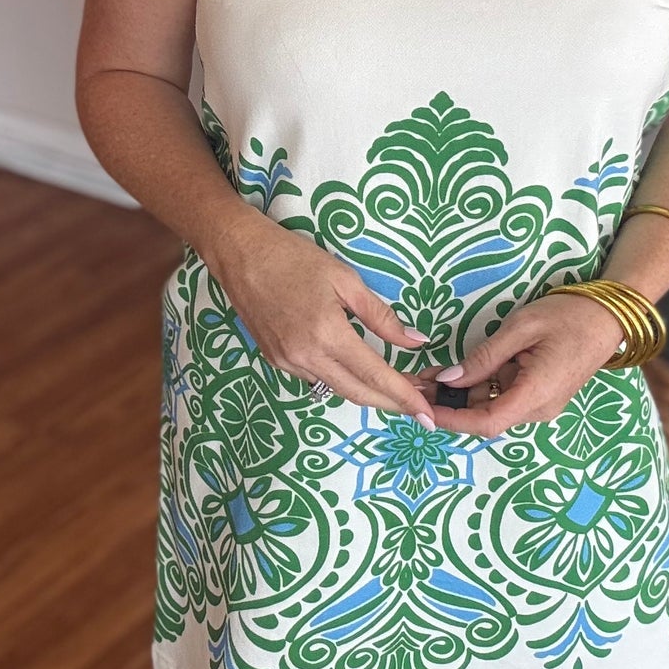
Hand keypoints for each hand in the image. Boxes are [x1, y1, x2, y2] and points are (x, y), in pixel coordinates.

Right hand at [216, 215, 433, 421]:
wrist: (240, 254)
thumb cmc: (295, 258)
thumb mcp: (346, 280)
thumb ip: (381, 316)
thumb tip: (415, 341)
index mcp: (328, 335)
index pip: (375, 376)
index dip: (404, 397)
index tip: (427, 414)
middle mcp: (306, 357)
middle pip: (357, 393)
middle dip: (391, 404)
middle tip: (419, 405)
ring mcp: (287, 362)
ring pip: (336, 388)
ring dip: (367, 393)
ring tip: (394, 386)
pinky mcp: (275, 360)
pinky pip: (316, 379)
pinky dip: (341, 380)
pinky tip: (356, 372)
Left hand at [418, 291, 628, 438]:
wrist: (607, 317)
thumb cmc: (568, 316)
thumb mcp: (521, 327)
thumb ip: (484, 357)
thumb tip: (449, 380)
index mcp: (535, 395)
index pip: (485, 423)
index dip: (449, 420)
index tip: (420, 409)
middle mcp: (538, 409)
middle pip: (483, 418)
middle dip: (446, 406)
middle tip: (413, 386)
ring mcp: (539, 403)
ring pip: (490, 408)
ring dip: (457, 396)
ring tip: (425, 378)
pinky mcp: (538, 394)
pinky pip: (501, 396)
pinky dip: (475, 388)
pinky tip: (451, 374)